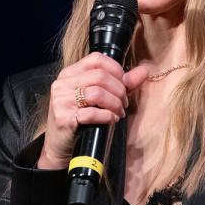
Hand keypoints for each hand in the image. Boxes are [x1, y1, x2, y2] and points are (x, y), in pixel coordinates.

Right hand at [38, 54, 148, 169]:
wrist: (61, 145)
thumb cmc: (82, 119)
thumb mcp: (101, 98)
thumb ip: (122, 83)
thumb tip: (144, 70)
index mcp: (70, 73)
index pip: (97, 59)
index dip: (116, 70)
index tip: (124, 85)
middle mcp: (63, 83)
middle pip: (100, 77)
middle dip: (119, 91)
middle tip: (124, 104)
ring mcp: (60, 100)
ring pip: (98, 93)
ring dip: (115, 104)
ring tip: (118, 113)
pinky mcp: (63, 117)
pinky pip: (92, 113)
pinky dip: (107, 116)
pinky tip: (111, 120)